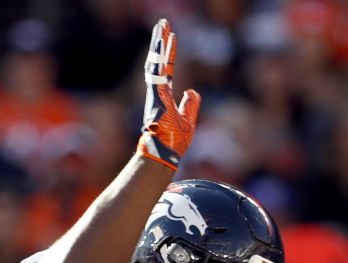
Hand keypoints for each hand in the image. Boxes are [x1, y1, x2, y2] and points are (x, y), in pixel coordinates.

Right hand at [136, 19, 200, 169]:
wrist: (165, 153)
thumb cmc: (174, 142)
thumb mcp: (188, 121)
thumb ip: (190, 104)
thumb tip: (192, 91)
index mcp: (164, 97)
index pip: (167, 71)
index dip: (169, 54)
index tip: (172, 38)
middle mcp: (157, 92)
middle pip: (158, 62)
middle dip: (160, 42)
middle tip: (163, 24)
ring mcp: (155, 93)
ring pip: (156, 62)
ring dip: (159, 44)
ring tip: (162, 25)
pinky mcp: (156, 96)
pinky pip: (157, 72)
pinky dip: (159, 57)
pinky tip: (162, 42)